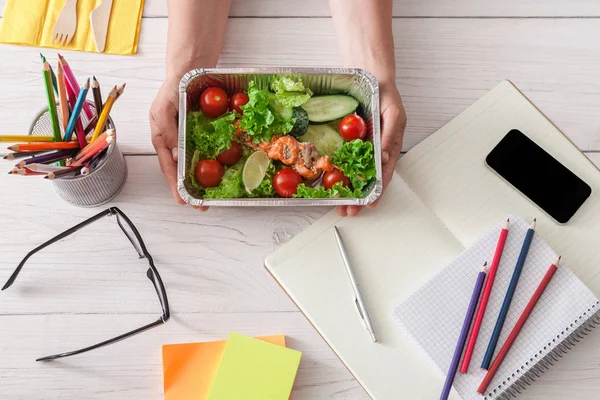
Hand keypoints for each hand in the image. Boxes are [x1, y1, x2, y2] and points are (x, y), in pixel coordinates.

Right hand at [150, 77, 208, 210]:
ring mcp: (188, 140)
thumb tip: (176, 157)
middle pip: (181, 172)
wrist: (188, 72)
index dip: (175, 186)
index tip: (183, 202)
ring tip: (212, 195)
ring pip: (195, 164)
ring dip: (203, 180)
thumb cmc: (171, 89)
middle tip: (202, 205)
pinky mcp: (202, 135)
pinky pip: (209, 150)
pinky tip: (224, 171)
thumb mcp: (164, 109)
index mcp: (162, 140)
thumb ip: (169, 131)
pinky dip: (215, 161)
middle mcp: (175, 143)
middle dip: (190, 190)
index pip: (168, 168)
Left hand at [337, 82, 406, 216]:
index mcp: (388, 147)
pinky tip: (328, 181)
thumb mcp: (393, 114)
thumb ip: (389, 136)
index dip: (376, 192)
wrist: (371, 78)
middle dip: (357, 198)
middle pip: (366, 180)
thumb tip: (385, 158)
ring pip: (353, 173)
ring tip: (336, 203)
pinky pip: (342, 159)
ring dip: (346, 190)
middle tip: (346, 211)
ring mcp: (360, 148)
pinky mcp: (348, 142)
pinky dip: (336, 172)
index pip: (383, 175)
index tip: (368, 206)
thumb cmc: (386, 96)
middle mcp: (375, 151)